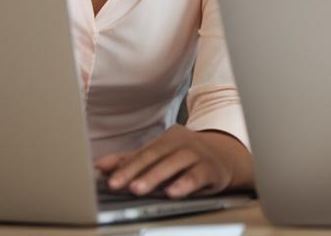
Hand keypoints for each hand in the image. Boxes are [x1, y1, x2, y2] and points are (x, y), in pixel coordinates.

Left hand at [95, 126, 250, 198]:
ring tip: (138, 189)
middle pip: (156, 155)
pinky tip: (173, 192)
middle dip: (135, 170)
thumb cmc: (189, 158)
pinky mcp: (212, 169)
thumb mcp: (162, 157)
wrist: (228, 158)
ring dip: (156, 176)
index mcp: (169, 138)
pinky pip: (198, 175)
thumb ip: (132, 161)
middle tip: (117, 184)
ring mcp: (199, 154)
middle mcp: (184, 143)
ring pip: (176, 163)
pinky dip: (184, 183)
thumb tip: (101, 165)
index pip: (144, 152)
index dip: (125, 166)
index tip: (108, 179)